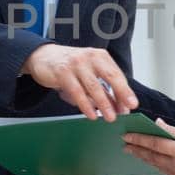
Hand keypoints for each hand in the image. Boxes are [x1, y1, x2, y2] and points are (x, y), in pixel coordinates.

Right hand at [20, 43, 137, 120]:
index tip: (132, 104)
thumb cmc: (69, 66)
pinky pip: (77, 91)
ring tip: (110, 118)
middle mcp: (90, 57)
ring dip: (103, 104)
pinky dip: (85, 105)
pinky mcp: (62, 72)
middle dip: (120, 94)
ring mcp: (76, 64)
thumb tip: (120, 107)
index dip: (125, 90)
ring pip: (93, 86)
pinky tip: (91, 114)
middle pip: (110, 76)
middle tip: (126, 109)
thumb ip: (104, 89)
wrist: (42, 57)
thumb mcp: (89, 73)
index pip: (117, 74)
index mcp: (100, 56)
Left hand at [123, 118, 174, 174]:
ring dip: (145, 157)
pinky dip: (160, 164)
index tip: (126, 136)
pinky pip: (166, 172)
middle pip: (152, 157)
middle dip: (137, 149)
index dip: (139, 139)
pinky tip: (152, 158)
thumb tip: (157, 124)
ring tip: (133, 150)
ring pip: (157, 166)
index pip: (155, 144)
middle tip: (124, 143)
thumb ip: (173, 131)